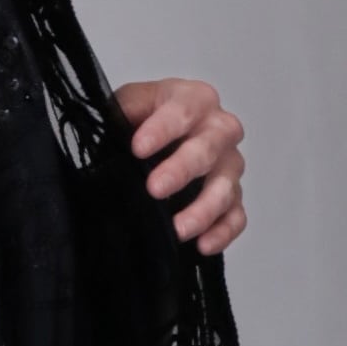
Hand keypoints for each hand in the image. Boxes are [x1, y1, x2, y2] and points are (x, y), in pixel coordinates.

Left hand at [116, 78, 247, 254]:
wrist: (154, 144)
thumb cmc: (143, 123)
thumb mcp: (127, 107)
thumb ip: (123, 112)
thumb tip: (110, 129)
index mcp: (194, 100)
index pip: (183, 111)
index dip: (162, 129)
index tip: (138, 148)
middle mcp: (219, 130)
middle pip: (209, 148)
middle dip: (182, 169)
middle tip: (155, 189)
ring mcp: (229, 166)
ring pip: (226, 187)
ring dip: (204, 209)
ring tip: (179, 230)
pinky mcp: (232, 198)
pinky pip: (236, 216)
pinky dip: (223, 232)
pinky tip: (203, 245)